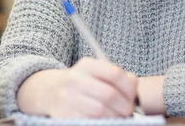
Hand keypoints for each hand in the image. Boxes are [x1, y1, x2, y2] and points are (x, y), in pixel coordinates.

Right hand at [18, 57, 137, 117]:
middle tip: (128, 111)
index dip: (129, 88)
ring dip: (114, 117)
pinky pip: (89, 121)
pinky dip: (102, 122)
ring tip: (117, 116)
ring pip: (101, 112)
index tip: (133, 97)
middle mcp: (75, 79)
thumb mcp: (95, 72)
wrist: (49, 90)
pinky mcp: (64, 115)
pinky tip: (105, 120)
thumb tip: (134, 95)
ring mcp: (67, 98)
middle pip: (110, 95)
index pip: (116, 74)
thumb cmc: (81, 82)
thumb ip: (115, 77)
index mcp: (87, 65)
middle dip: (124, 107)